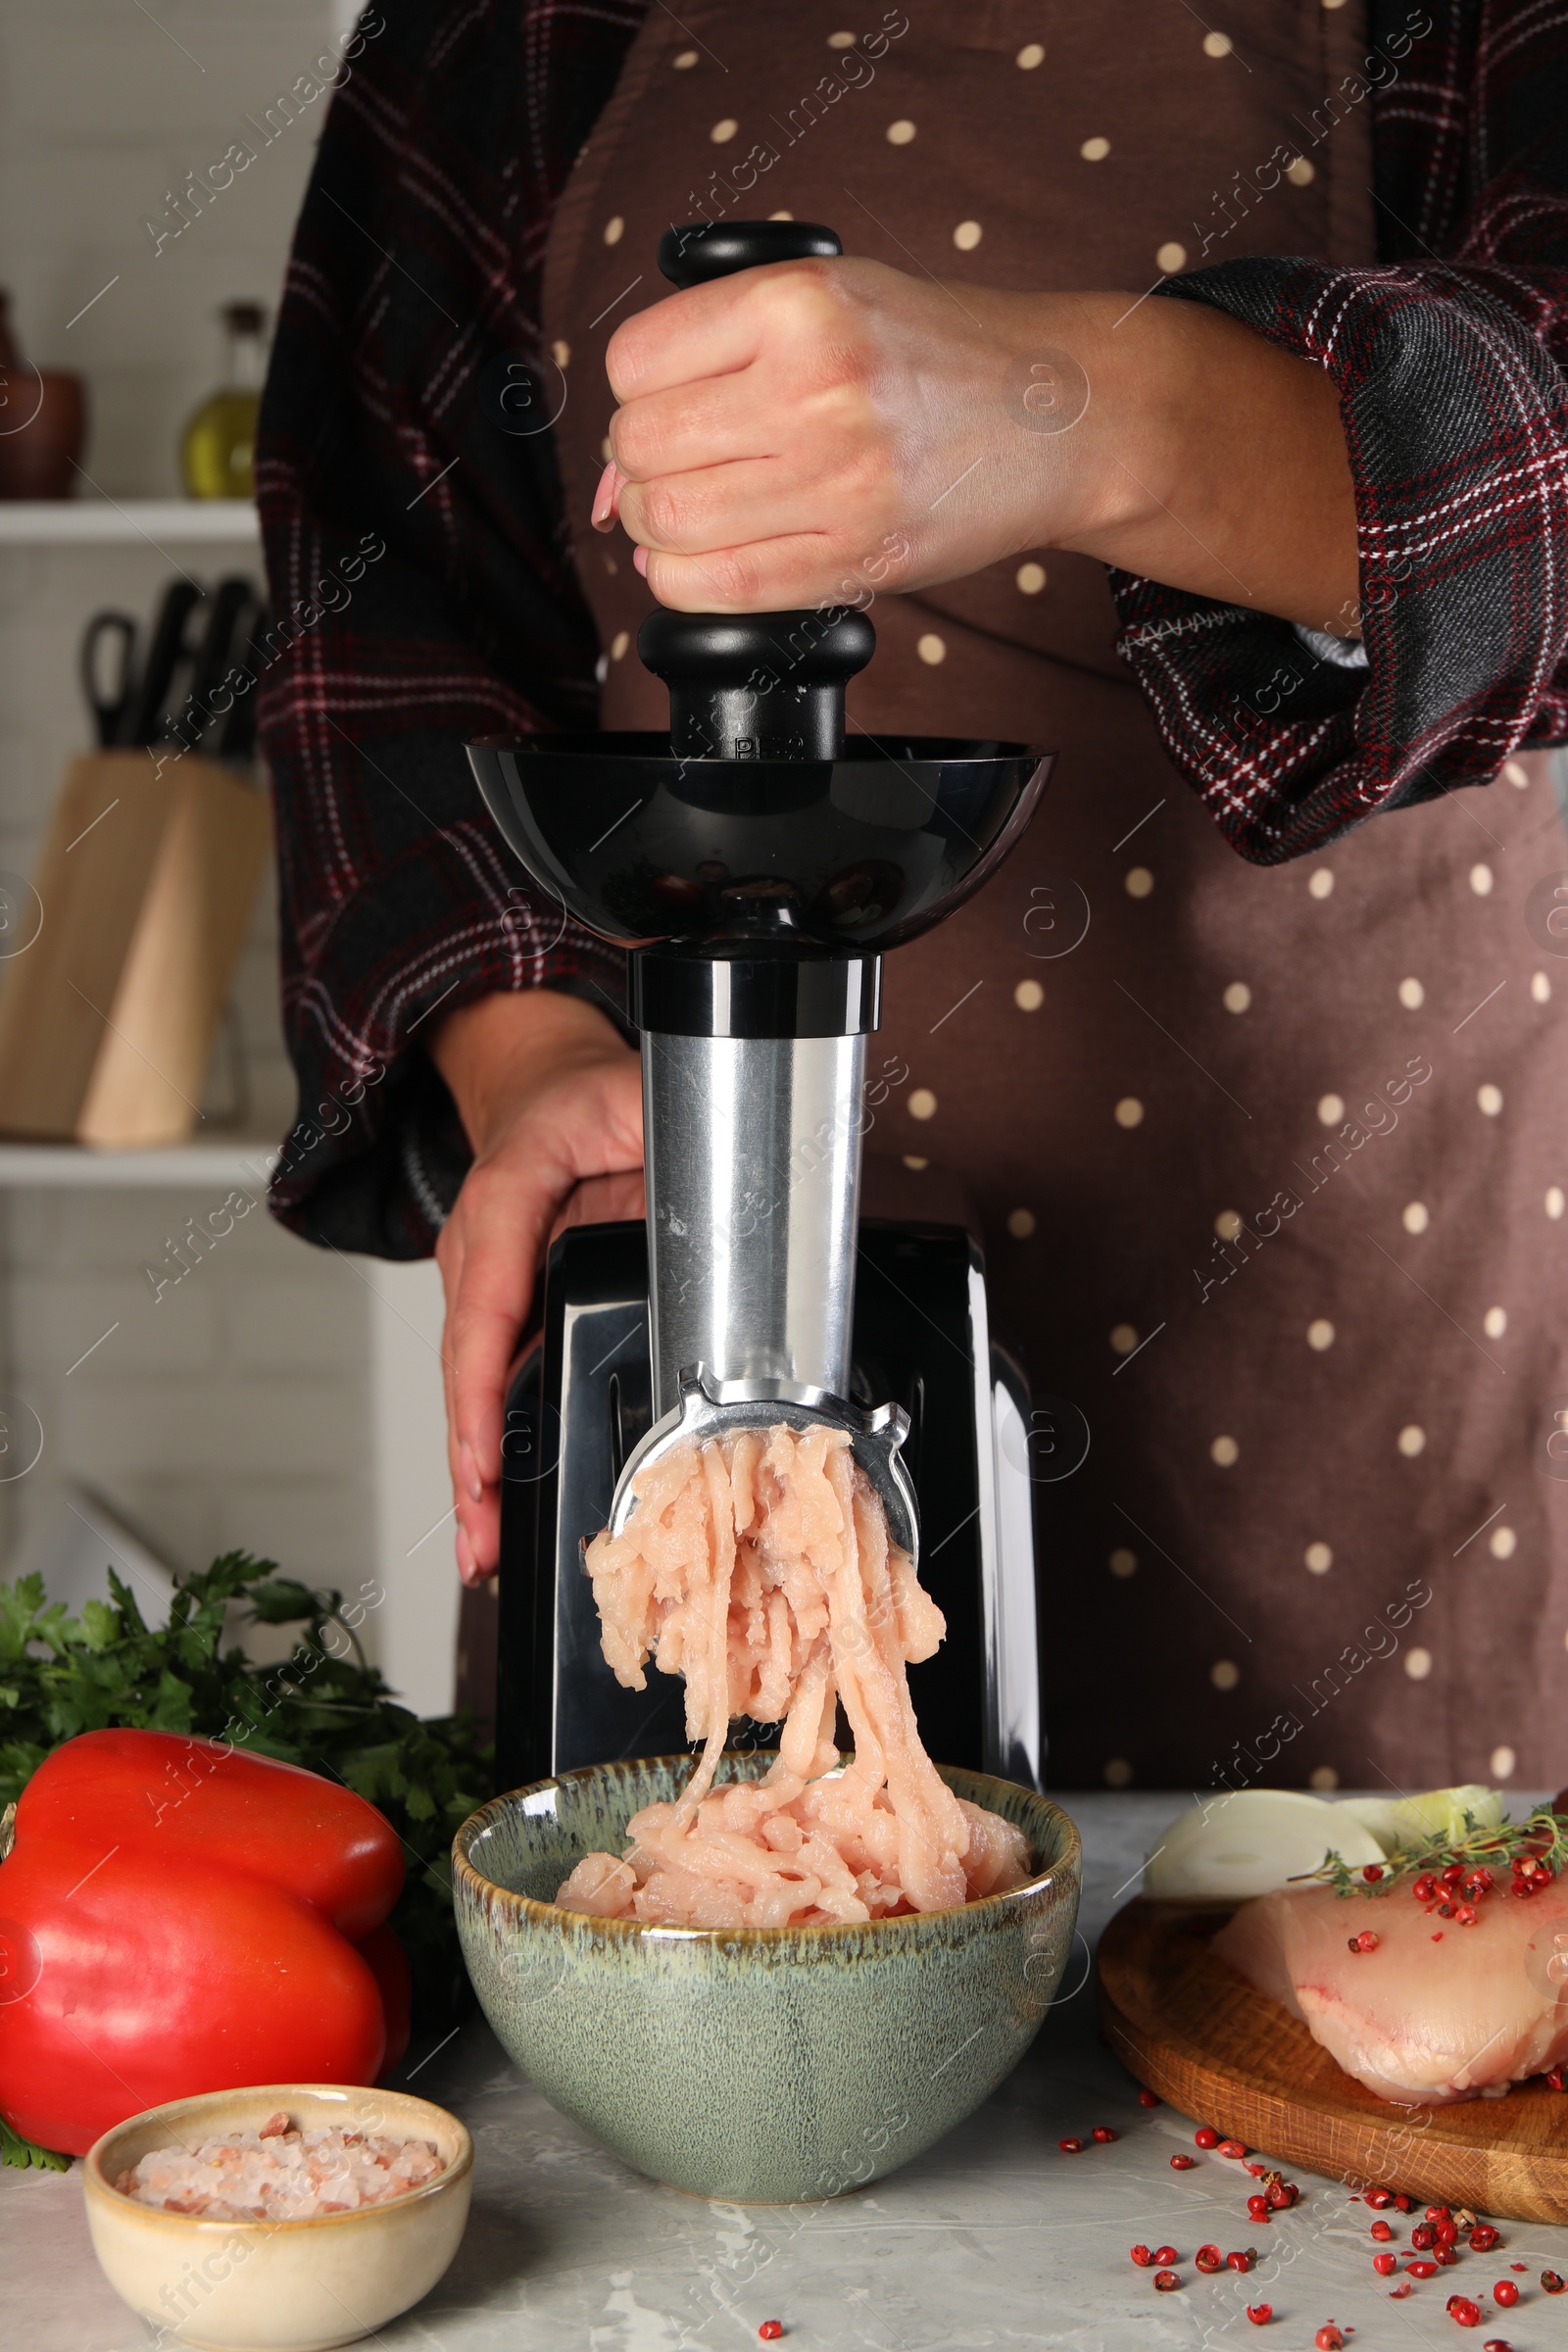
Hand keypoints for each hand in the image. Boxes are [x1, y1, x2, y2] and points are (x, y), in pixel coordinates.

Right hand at [429, 991, 642, 1582]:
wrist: (541, 1081)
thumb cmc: (582, 1093)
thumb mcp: (634, 1095)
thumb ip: (668, 1145)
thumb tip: (724, 1206)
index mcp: (506, 1198)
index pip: (487, 1302)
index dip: (483, 1387)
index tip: (483, 1456)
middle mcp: (480, 1247)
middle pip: (467, 1368)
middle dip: (472, 1460)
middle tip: (480, 1537)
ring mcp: (481, 1282)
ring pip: (472, 1386)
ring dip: (474, 1469)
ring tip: (481, 1545)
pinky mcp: (498, 1309)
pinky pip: (490, 1381)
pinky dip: (488, 1446)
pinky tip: (490, 1506)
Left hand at [597, 255, 1359, 636]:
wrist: (1063, 417)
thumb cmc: (940, 355)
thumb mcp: (833, 298)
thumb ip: (719, 354)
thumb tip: (606, 475)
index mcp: (800, 304)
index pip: (634, 361)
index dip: (637, 390)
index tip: (670, 403)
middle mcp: (815, 390)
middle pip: (640, 447)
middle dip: (641, 464)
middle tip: (685, 463)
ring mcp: (837, 482)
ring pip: (666, 522)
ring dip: (659, 528)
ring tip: (700, 510)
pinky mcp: (856, 559)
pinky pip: (717, 588)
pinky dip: (686, 582)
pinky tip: (713, 558)